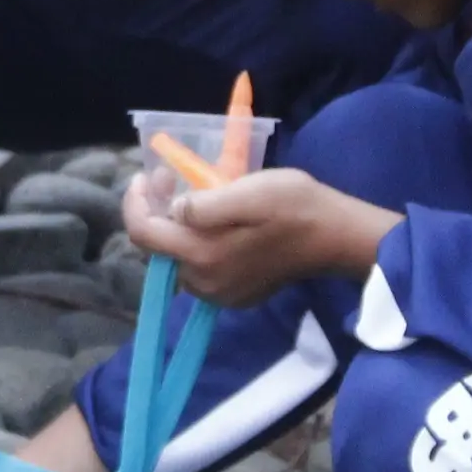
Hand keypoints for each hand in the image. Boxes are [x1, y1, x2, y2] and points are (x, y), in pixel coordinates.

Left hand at [125, 168, 399, 307]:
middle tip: (171, 178)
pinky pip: (200, 270)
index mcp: (203, 255)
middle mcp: (204, 282)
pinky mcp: (235, 295)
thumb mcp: (249, 190)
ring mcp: (220, 294)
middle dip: (156, 211)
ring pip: (178, 259)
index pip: (142, 234)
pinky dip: (196, 245)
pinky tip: (214, 224)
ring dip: (176, 228)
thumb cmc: (295, 206)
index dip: (135, 202)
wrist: (336, 236)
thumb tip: (174, 210)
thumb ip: (205, 205)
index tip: (145, 176)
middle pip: (158, 248)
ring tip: (193, 197)